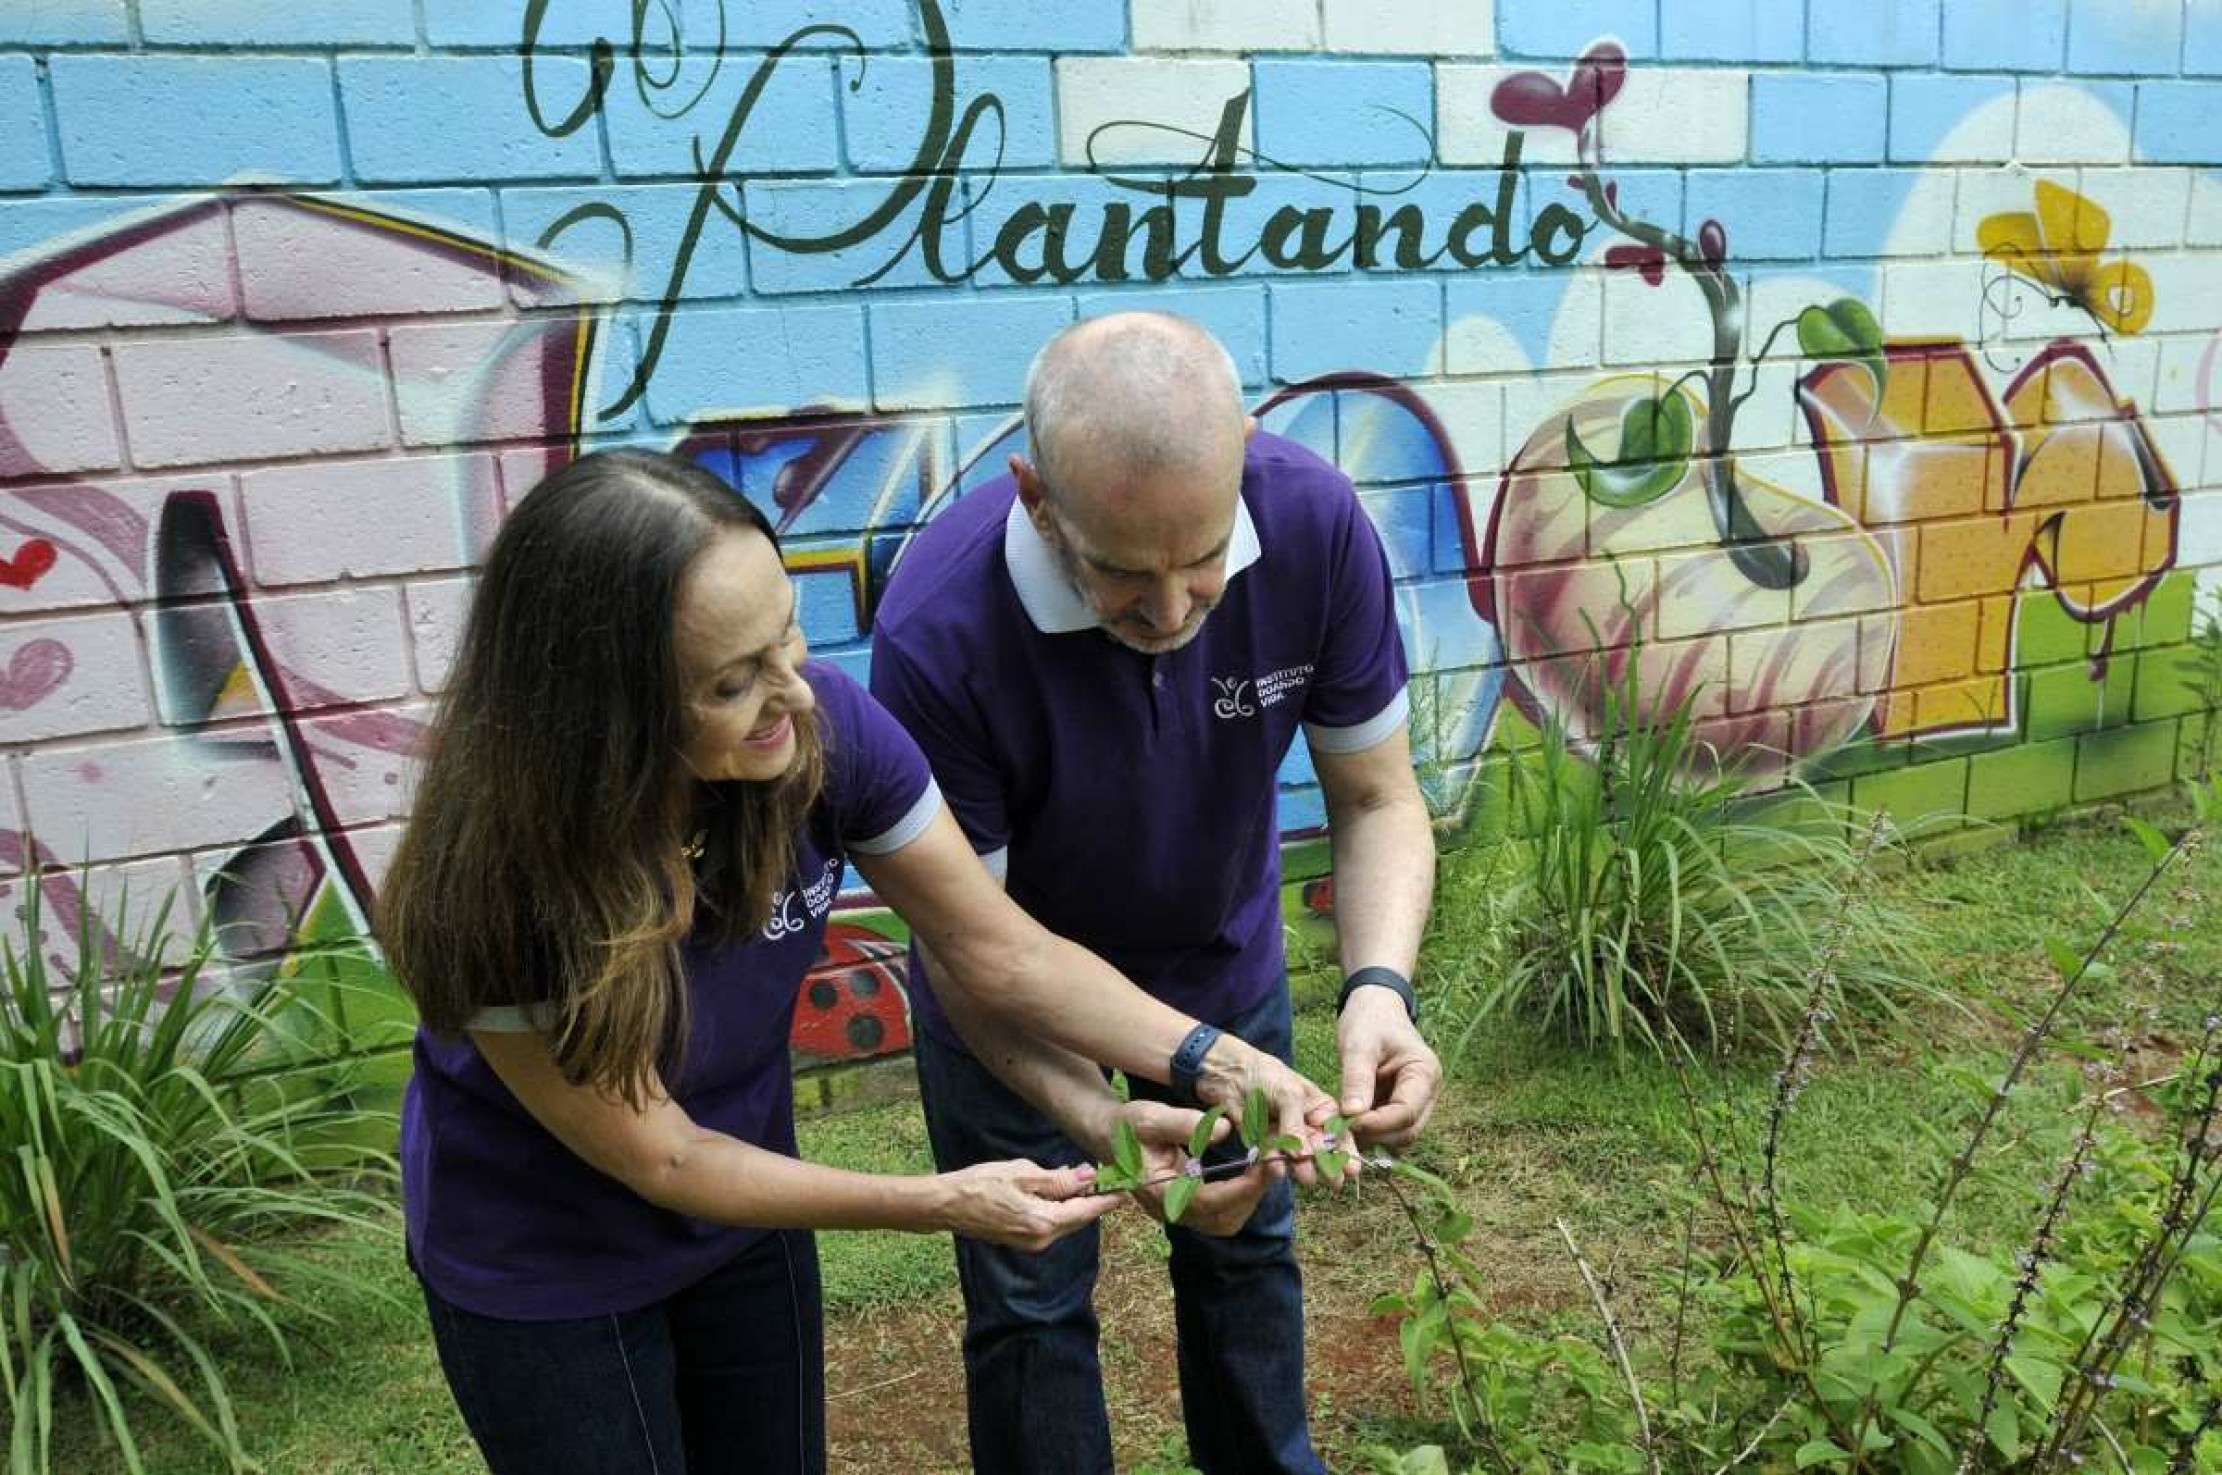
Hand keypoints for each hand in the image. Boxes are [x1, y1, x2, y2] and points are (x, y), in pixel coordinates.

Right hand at [930, 1160, 1119, 1250]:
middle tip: (1108, 1176)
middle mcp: (1042, 1239)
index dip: (1108, 1198)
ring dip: (1076, 1202)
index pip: (1087, 1211)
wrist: (947, 1204)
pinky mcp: (1022, 1240)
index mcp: (1044, 1222)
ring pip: (1066, 1221)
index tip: (1126, 1187)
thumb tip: (1088, 1177)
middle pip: (1079, 1219)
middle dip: (1094, 1199)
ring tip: (1082, 1176)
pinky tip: (1058, 1188)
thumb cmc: (981, 1183)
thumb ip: (1058, 1180)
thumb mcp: (1023, 1174)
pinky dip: (1059, 1207)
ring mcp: (1031, 1243)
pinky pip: (1051, 1223)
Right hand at [1112, 1099, 1267, 1235]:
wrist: (1107, 1134)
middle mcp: (1171, 1210)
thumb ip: (1184, 1124)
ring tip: (1267, 1166)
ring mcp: (1179, 1211)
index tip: (1267, 1166)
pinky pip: (1221, 1211)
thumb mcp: (1149, 1117)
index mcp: (1159, 1193)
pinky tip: (1251, 1170)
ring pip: (1225, 1220)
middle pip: (1222, 1218)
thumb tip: (1224, 1130)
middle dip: (1252, 1193)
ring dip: (1249, 1196)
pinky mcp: (1187, 1206)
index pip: (1208, 1202)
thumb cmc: (1126, 1125)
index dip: (1242, 1188)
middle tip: (1276, 1163)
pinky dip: (1241, 1194)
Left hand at [1195, 1036, 1339, 1186]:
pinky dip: (1276, 1164)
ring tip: (1307, 1178)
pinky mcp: (1267, 1145)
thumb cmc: (1267, 1076)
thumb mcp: (1288, 1094)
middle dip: (1328, 1164)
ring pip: (1299, 1158)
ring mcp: (1288, 1137)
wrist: (1230, 1075)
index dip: (1346, 1149)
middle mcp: (1308, 1126)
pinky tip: (1279, 1170)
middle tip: (1334, 1181)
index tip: (1351, 1168)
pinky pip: (1274, 1158)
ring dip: (1304, 1168)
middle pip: (1321, 1149)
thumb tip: (1303, 1154)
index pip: (1338, 1132)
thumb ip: (1296, 1124)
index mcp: (1321, 1109)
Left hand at [1336, 987, 1441, 1149]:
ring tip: (1339, 1128)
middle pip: (1407, 1131)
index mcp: (1425, 1073)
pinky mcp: (1399, 1108)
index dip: (1377, 1124)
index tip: (1346, 1123)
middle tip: (1338, 1131)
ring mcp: (1416, 1103)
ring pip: (1397, 1136)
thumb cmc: (1368, 1021)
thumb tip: (1352, 1116)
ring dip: (1371, 1138)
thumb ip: (1357, 1079)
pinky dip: (1368, 1132)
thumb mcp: (1358, 1045)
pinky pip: (1387, 1131)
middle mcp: (1427, 1093)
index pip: (1407, 1113)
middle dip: (1374, 1135)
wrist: (1374, 1008)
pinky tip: (1344, 1125)